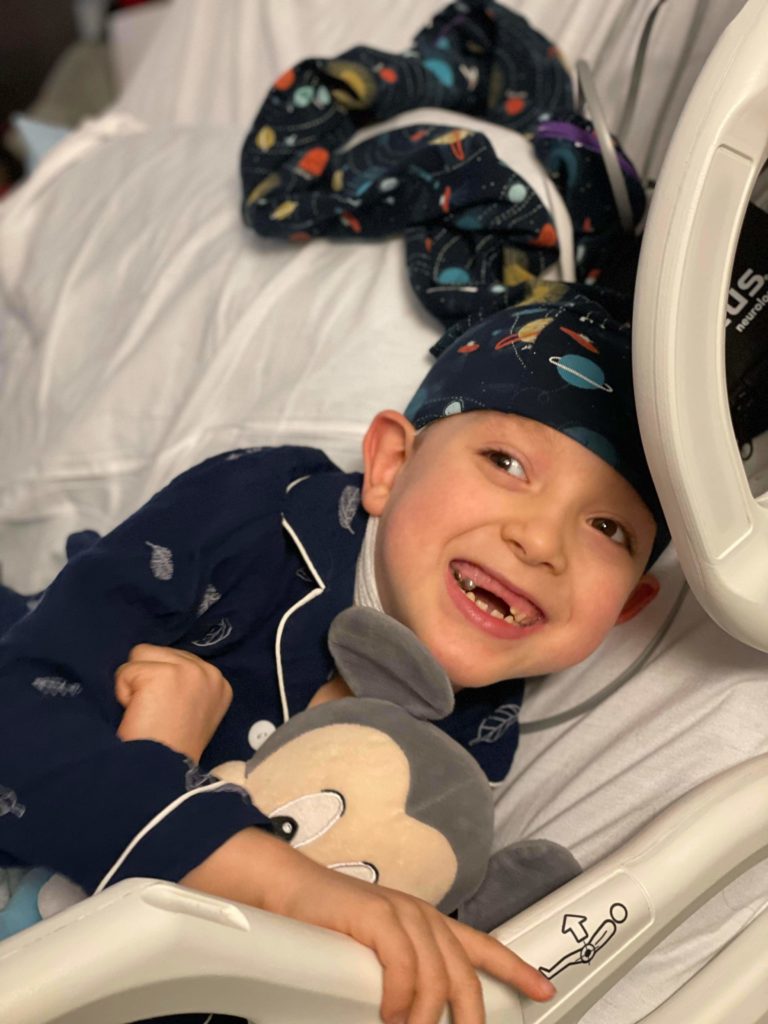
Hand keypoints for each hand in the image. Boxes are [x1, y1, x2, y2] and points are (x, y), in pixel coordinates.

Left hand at [115, 644, 232, 760]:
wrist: (162, 772)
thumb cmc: (172, 748)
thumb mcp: (194, 711)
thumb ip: (185, 685)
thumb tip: (156, 668)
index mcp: (219, 682)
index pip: (177, 659)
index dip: (162, 683)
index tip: (167, 711)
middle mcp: (209, 671)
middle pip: (158, 652)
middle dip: (148, 679)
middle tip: (155, 713)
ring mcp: (188, 670)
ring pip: (140, 655)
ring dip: (134, 683)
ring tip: (146, 711)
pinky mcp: (163, 673)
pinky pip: (125, 672)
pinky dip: (123, 693)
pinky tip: (138, 713)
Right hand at [183, 828, 555, 1023]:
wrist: (291, 890)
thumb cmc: (331, 926)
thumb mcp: (379, 950)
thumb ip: (403, 972)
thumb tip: (418, 1012)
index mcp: (428, 923)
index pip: (483, 946)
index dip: (517, 969)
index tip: (544, 992)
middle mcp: (422, 916)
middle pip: (464, 973)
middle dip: (469, 1016)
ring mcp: (401, 913)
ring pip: (435, 977)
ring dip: (424, 1018)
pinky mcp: (377, 916)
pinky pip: (404, 966)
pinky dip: (400, 1000)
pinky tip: (391, 1014)